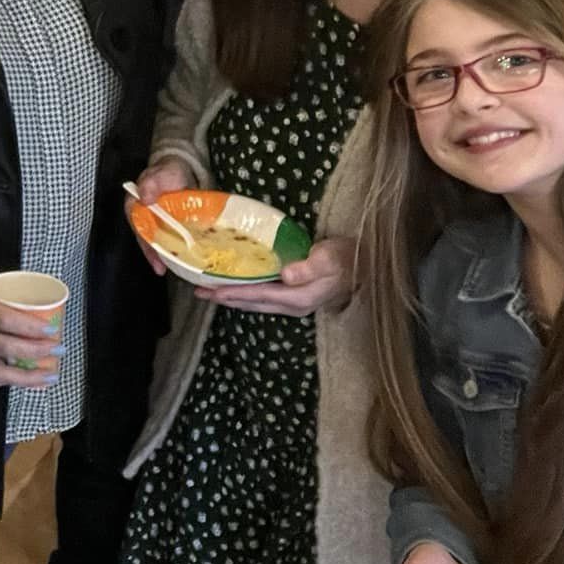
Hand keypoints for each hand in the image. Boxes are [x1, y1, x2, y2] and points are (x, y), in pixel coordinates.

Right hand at [0, 268, 64, 389]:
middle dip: (37, 352)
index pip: (4, 320)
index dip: (30, 328)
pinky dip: (11, 383)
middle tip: (59, 349)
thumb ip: (2, 291)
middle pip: (6, 348)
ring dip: (29, 377)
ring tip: (50, 376)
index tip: (52, 329)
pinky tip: (29, 382)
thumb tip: (35, 301)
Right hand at [131, 159, 196, 276]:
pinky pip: (163, 240)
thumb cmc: (171, 171)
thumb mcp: (165, 172)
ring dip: (159, 255)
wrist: (182, 171)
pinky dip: (169, 251)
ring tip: (167, 269)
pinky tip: (177, 261)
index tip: (152, 251)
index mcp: (134, 202)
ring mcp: (151, 222)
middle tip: (160, 267)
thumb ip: (154, 182)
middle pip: (143, 236)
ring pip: (152, 241)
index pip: (136, 223)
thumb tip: (145, 198)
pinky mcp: (163, 226)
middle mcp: (140, 214)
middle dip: (151, 253)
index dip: (143, 239)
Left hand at [198, 236, 356, 315]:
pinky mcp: (295, 297)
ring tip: (209, 292)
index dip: (233, 292)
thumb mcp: (330, 258)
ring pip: (255, 303)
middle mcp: (292, 305)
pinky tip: (236, 287)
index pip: (258, 295)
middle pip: (251, 303)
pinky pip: (263, 298)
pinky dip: (246, 294)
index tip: (211, 289)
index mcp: (298, 297)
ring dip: (233, 297)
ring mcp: (294, 304)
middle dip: (225, 297)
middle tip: (198, 292)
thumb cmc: (347, 259)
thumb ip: (310, 267)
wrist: (365, 267)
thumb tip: (287, 274)